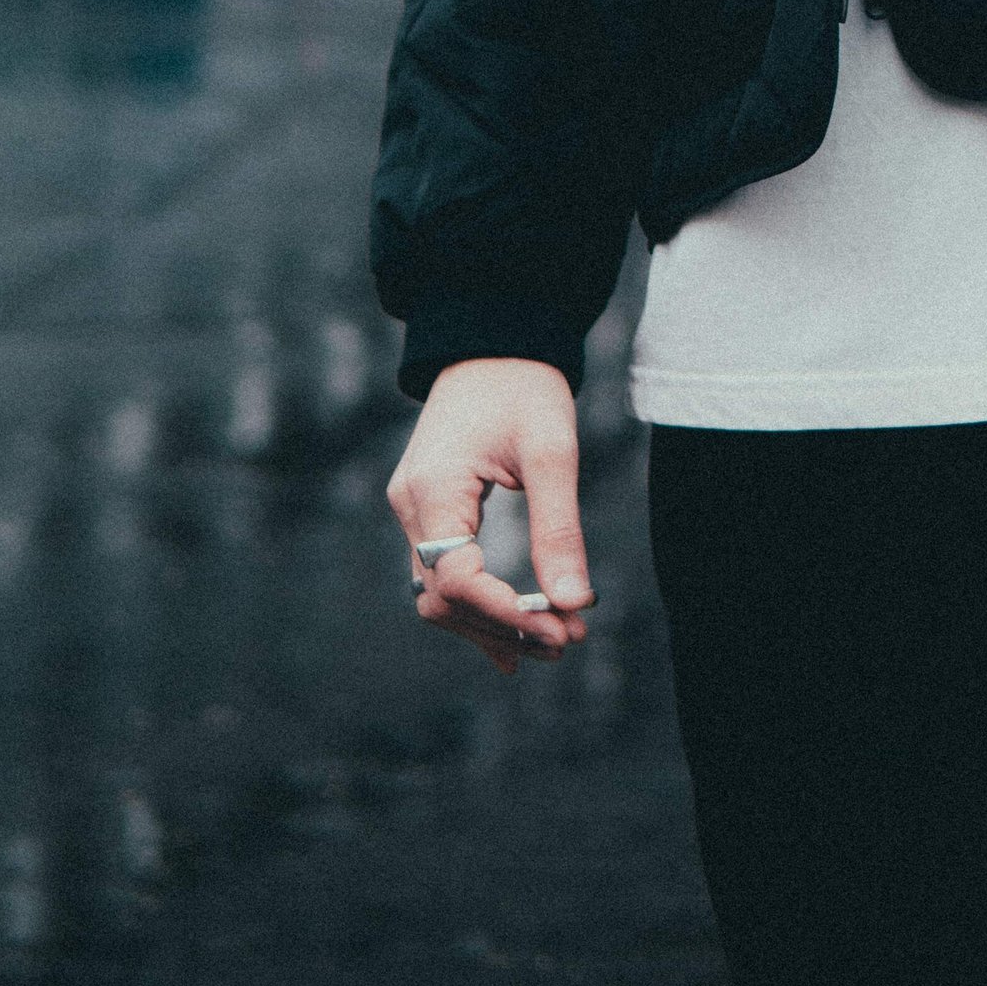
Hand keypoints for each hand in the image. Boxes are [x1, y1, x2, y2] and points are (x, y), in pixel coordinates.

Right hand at [387, 358, 593, 677]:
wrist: (492, 341)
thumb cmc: (523, 386)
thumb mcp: (551, 451)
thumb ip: (559, 527)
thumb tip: (576, 602)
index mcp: (434, 488)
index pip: (455, 579)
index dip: (505, 613)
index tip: (560, 629)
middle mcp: (410, 506)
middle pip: (443, 598)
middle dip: (503, 627)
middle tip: (567, 642)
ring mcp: (412, 510)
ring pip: (439, 594)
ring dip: (492, 624)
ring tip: (552, 643)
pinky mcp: (426, 511)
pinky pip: (442, 573)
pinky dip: (478, 605)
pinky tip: (514, 638)